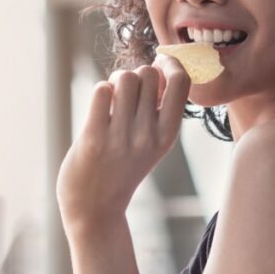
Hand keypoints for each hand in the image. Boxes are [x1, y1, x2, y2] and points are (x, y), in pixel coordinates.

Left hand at [56, 55, 189, 226]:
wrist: (95, 209)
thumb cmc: (122, 169)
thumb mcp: (152, 145)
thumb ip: (157, 112)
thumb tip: (157, 67)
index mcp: (167, 136)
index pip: (181, 82)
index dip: (170, 63)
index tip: (159, 64)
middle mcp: (147, 136)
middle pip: (149, 74)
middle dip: (137, 74)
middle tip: (128, 92)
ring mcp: (120, 138)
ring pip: (124, 78)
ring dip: (116, 81)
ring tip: (112, 98)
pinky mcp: (93, 138)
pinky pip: (101, 91)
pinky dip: (100, 92)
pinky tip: (99, 109)